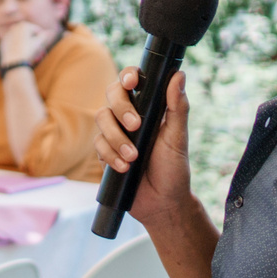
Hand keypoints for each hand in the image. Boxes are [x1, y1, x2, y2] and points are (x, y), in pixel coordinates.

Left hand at [0, 21, 55, 70]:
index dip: (42, 37)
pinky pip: (13, 44)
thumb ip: (44, 36)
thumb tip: (50, 32)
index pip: (37, 30)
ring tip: (29, 51)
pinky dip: (17, 46)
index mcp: (24, 25)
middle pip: (28, 33)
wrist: (14, 62)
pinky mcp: (3, 42)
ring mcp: (8, 34)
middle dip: (33, 39)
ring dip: (25, 42)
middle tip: (37, 48)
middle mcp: (14, 27)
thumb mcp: (38, 43)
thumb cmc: (28, 51)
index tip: (44, 44)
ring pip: (20, 38)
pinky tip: (20, 53)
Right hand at [90, 69, 192, 217]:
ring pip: (101, 119)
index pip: (132, 82)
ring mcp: (114, 133)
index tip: (132, 83)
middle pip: (112, 95)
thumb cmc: (174, 168)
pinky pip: (97, 145)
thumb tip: (179, 75)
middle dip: (121, 108)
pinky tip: (125, 167)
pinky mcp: (104, 153)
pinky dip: (111, 156)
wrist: (162, 202)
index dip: (128, 76)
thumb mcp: (178, 137)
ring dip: (116, 138)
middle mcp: (129, 116)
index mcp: (148, 107)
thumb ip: (178, 107)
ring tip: (133, 156)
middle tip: (136, 126)